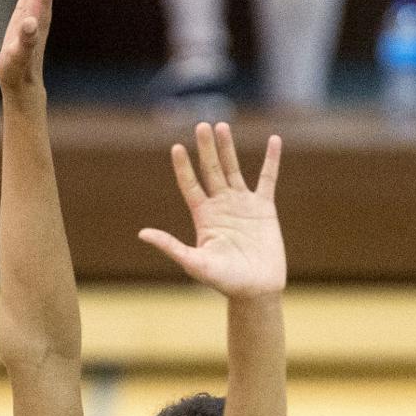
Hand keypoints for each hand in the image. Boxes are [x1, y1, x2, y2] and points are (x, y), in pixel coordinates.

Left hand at [139, 122, 285, 297]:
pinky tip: (274, 140)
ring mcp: (242, 204)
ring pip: (234, 169)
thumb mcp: (194, 263)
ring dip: (228, 148)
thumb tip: (142, 233)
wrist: (256, 290)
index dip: (183, 168)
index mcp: (203, 217)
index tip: (177, 148)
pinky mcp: (264, 208)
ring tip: (222, 126)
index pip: (190, 186)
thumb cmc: (224, 281)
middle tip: (201, 125)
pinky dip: (271, 160)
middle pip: (211, 170)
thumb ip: (170, 246)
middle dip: (206, 149)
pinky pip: (267, 179)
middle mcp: (221, 206)